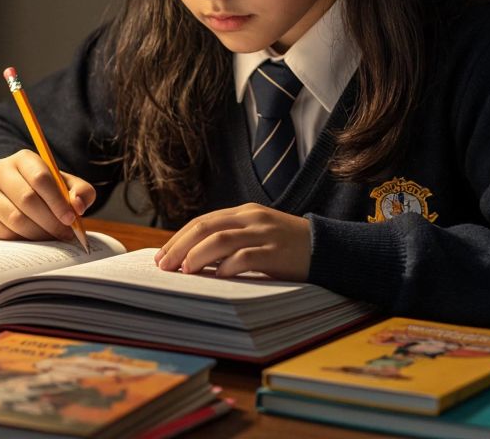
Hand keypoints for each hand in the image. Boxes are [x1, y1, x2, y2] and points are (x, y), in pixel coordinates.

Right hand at [0, 149, 96, 241]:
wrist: (10, 193)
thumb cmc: (43, 190)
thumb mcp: (65, 185)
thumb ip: (80, 192)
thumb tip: (77, 206)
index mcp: (23, 158)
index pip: (40, 178)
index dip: (57, 201)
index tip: (70, 219)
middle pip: (27, 199)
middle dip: (50, 221)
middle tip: (64, 235)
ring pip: (14, 218)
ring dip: (37, 233)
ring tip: (51, 238)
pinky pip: (1, 232)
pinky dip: (20, 240)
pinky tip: (32, 239)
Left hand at [155, 203, 311, 280]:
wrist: (328, 248)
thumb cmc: (288, 247)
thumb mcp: (258, 234)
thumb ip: (231, 241)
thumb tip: (193, 261)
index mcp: (244, 213)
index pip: (203, 221)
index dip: (179, 238)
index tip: (162, 256)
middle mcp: (252, 218)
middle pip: (206, 227)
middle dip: (180, 246)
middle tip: (164, 265)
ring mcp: (265, 234)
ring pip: (222, 239)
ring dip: (198, 255)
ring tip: (184, 271)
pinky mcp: (277, 252)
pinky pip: (247, 257)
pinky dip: (228, 266)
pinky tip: (217, 277)